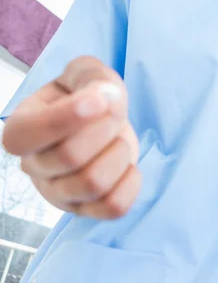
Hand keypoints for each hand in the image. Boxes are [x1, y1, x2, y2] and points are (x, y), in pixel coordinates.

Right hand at [2, 56, 141, 219]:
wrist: (101, 120)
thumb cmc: (87, 96)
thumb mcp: (85, 73)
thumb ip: (90, 76)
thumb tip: (102, 98)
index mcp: (21, 128)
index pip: (27, 135)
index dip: (66, 117)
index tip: (99, 99)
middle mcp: (33, 166)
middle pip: (69, 156)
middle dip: (105, 126)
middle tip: (114, 109)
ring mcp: (58, 193)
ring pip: (92, 183)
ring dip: (118, 152)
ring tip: (118, 137)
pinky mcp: (87, 209)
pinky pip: (112, 207)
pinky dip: (130, 183)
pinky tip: (129, 164)